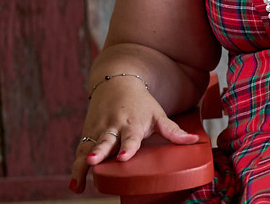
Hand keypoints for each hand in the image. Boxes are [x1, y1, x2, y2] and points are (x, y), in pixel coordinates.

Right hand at [69, 83, 198, 193]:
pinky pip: (80, 153)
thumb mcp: (158, 115)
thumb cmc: (141, 104)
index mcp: (132, 124)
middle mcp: (113, 128)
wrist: (117, 83)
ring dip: (83, 164)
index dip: (127, 148)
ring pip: (88, 149)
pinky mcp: (87, 135)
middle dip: (99, 152)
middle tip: (95, 161)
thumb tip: (195, 140)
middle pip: (105, 142)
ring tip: (78, 181)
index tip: (123, 157)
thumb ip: (173, 131)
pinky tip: (75, 185)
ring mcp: (98, 131)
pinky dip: (76, 168)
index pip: (130, 138)